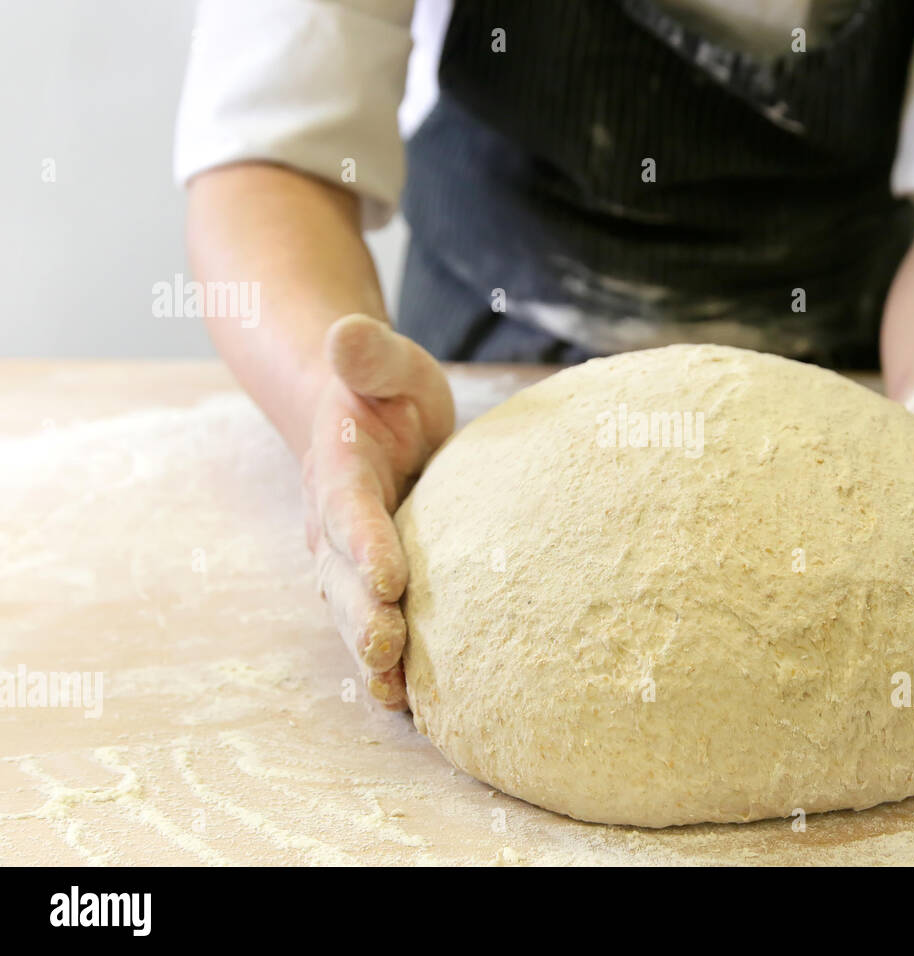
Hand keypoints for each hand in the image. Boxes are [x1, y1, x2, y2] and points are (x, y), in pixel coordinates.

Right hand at [301, 315, 454, 708]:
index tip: (390, 575)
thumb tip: (345, 334)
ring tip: (395, 696)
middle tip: (387, 651)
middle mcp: (334, 524)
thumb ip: (369, 355)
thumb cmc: (385, 392)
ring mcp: (348, 559)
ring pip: (352, 611)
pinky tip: (414, 705)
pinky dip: (388, 664)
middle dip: (363, 615)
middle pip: (343, 576)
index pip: (349, 507)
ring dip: (370, 654)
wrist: (360, 419)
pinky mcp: (369, 582)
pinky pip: (373, 622)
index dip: (364, 542)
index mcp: (341, 468)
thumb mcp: (387, 363)